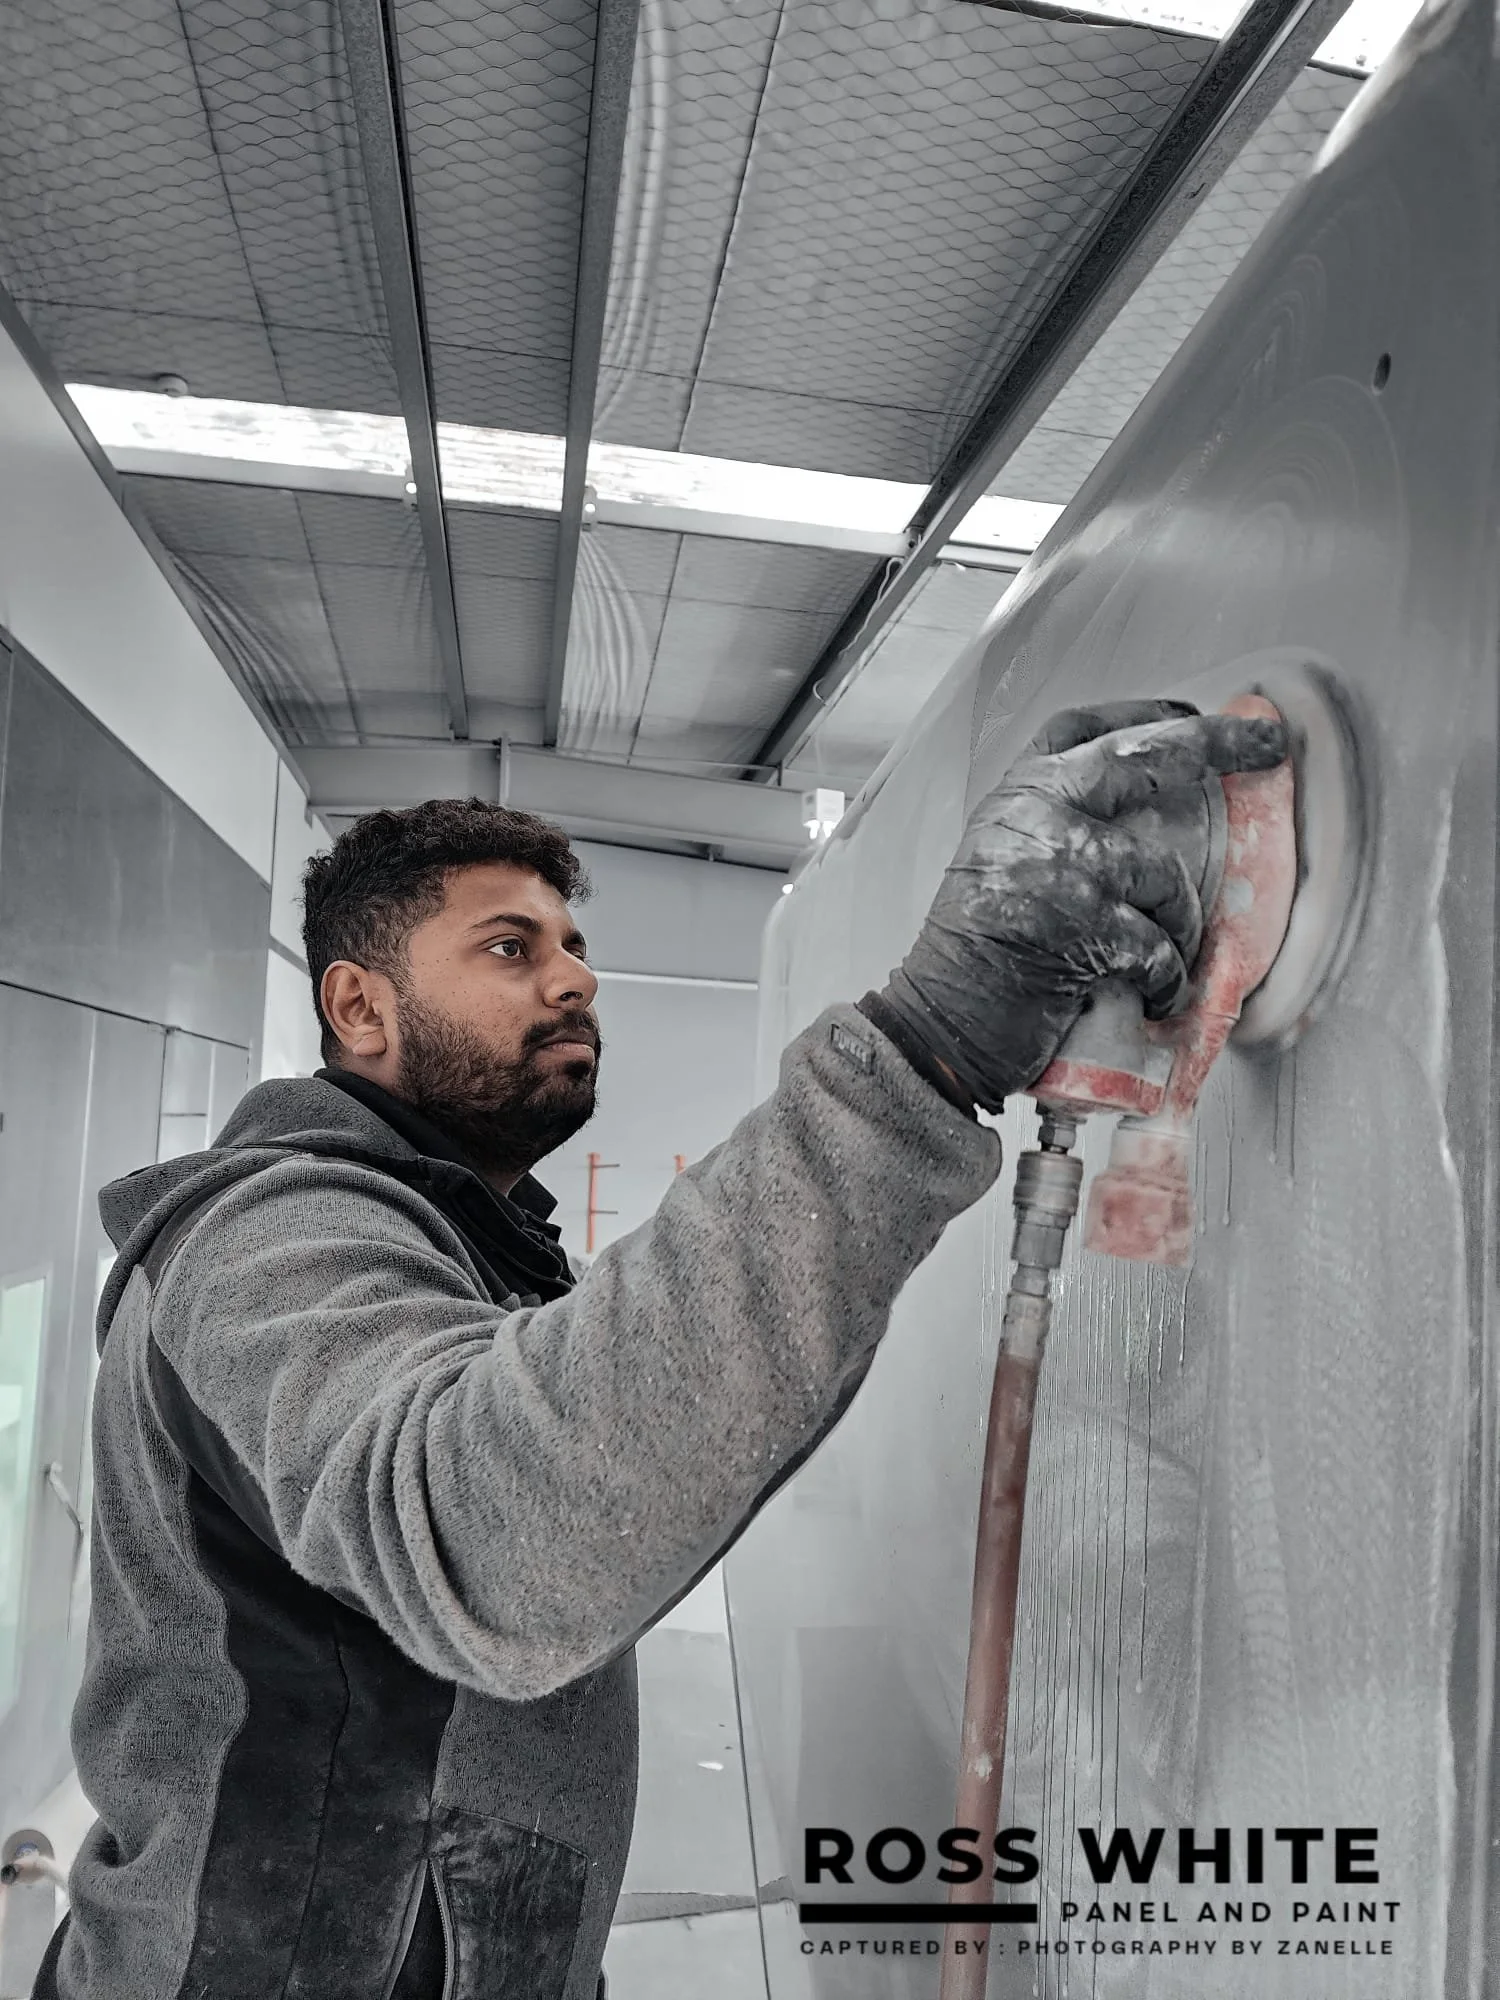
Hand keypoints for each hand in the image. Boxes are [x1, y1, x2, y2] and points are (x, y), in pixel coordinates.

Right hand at [875, 699, 1288, 1111]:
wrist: (939, 1021)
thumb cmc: (972, 954)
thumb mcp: (999, 862)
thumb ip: (1053, 829)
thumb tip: (1148, 821)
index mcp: (1016, 797)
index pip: (1083, 729)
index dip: (1143, 712)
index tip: (1189, 711)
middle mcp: (1038, 816)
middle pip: (1145, 758)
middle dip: (1217, 744)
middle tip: (1267, 743)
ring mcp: (1061, 868)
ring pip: (1166, 878)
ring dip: (1179, 926)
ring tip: (1162, 961)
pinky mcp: (1083, 928)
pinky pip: (1160, 949)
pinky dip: (1165, 980)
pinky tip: (1149, 996)